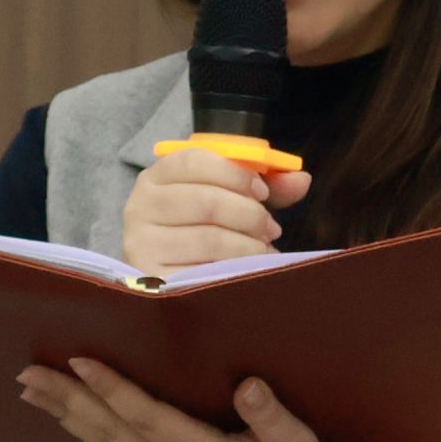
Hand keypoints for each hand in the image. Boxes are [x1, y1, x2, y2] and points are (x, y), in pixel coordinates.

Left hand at [15, 355, 361, 441]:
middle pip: (110, 433)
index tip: (77, 361)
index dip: (110, 389)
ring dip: (69, 419)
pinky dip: (90, 440)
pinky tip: (72, 423)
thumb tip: (247, 386)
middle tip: (27, 374)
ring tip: (33, 393)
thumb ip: (269, 415)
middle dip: (68, 401)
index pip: (144, 418)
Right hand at [121, 147, 313, 281]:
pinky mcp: (152, 279)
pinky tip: (246, 271)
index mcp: (155, 178)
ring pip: (210, 238)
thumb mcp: (227, 200)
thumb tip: (301, 179)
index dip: (235, 174)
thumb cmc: (200, 231)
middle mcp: (139, 207)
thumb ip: (263, 186)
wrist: (166, 281)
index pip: (193, 160)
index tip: (262, 192)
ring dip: (249, 245)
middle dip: (250, 215)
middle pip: (206, 201)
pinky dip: (236, 269)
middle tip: (272, 229)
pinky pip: (204, 271)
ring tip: (263, 250)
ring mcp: (141, 244)